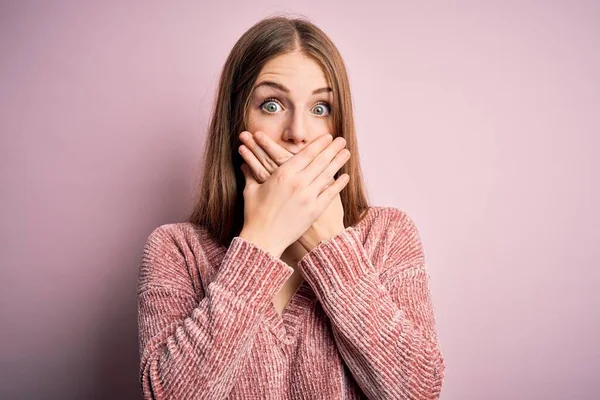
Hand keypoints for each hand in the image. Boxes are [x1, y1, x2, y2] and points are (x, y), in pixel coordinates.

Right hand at [238, 130, 348, 252]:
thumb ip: (250, 175)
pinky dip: (339, 184)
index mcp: (283, 174)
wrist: (263, 239)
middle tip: (342, 140)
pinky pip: (330, 194)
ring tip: (347, 152)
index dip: (318, 144)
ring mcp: (308, 196)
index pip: (306, 154)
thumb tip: (243, 164)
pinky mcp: (315, 210)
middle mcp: (298, 183)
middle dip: (332, 149)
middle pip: (320, 161)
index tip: (327, 137)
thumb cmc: (254, 215)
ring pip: (327, 175)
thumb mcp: (251, 191)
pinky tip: (345, 176)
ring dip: (339, 162)